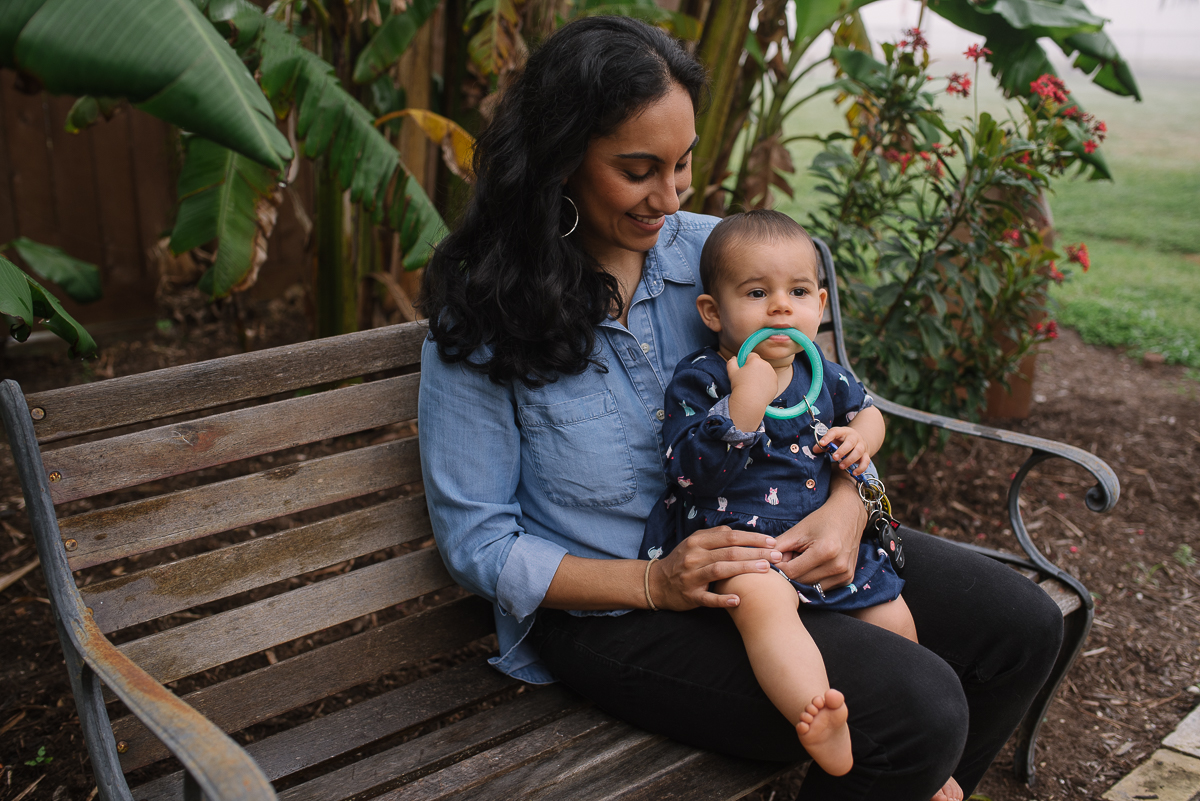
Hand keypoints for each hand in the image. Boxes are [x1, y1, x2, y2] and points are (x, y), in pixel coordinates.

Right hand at [651, 526, 782, 609]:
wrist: (657, 583)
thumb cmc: (682, 561)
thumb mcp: (693, 542)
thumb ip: (714, 535)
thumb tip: (737, 531)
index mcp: (697, 541)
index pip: (730, 537)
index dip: (752, 538)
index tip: (771, 541)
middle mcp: (694, 556)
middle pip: (729, 552)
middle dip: (756, 553)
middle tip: (776, 556)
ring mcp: (692, 576)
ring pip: (721, 570)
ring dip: (744, 569)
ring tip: (765, 569)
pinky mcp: (690, 596)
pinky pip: (708, 598)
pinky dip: (723, 599)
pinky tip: (738, 600)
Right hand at [725, 352, 777, 431]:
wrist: (750, 402)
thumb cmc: (740, 386)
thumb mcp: (731, 372)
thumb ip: (732, 362)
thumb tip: (734, 358)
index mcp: (755, 360)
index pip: (751, 355)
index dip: (746, 362)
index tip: (743, 369)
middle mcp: (766, 365)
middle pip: (759, 363)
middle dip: (754, 369)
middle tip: (747, 379)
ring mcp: (773, 375)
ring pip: (766, 372)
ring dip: (761, 376)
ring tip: (753, 386)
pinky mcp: (776, 384)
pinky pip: (770, 381)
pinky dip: (766, 384)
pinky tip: (758, 390)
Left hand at [774, 476, 866, 588]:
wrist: (849, 515)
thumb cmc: (822, 520)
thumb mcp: (798, 530)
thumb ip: (779, 547)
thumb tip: (763, 563)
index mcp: (825, 551)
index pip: (792, 572)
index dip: (779, 568)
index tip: (772, 561)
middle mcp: (838, 566)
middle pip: (801, 582)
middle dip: (790, 573)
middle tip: (787, 558)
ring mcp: (845, 575)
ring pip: (811, 588)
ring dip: (801, 578)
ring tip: (800, 560)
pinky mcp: (847, 579)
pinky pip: (822, 587)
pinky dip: (813, 580)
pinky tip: (812, 565)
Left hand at [813, 426, 870, 475]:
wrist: (859, 440)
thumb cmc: (842, 441)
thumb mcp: (833, 440)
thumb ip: (824, 444)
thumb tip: (814, 450)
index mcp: (843, 431)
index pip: (835, 432)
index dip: (828, 437)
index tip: (822, 444)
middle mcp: (854, 437)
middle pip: (850, 442)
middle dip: (842, 450)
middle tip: (834, 458)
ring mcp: (861, 446)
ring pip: (858, 452)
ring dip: (850, 460)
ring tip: (841, 466)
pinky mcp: (866, 455)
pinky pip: (866, 461)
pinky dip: (861, 468)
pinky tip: (854, 473)